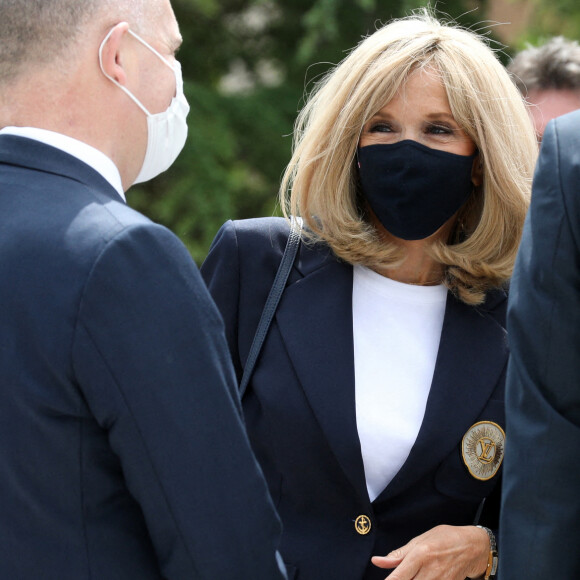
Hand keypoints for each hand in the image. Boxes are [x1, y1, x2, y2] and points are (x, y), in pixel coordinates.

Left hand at [371, 524, 488, 579]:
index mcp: (421, 554)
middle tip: (398, 577)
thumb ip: (398, 554)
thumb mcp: (420, 540)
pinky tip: (421, 577)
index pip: (399, 576)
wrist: (473, 547)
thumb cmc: (445, 538)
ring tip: (412, 575)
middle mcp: (431, 570)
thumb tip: (377, 561)